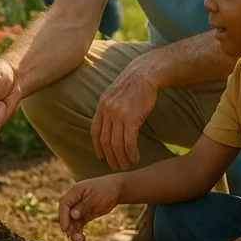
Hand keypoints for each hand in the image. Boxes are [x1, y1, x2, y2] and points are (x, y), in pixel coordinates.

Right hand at [59, 175, 123, 240]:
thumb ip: (84, 206)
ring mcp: (79, 208)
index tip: (65, 228)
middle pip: (66, 214)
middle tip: (74, 238)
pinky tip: (82, 240)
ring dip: (74, 232)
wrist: (115, 190)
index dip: (63, 216)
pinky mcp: (84, 215)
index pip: (64, 204)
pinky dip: (79, 232)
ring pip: (72, 222)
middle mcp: (74, 201)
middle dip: (69, 227)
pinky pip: (79, 225)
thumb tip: (72, 215)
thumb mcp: (95, 197)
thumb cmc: (105, 189)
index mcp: (75, 192)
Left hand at [92, 52, 159, 169]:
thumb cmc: (132, 85)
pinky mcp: (132, 118)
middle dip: (110, 156)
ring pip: (117, 143)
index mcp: (101, 105)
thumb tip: (109, 124)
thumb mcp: (114, 94)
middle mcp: (107, 111)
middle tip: (116, 166)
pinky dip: (131, 152)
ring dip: (121, 157)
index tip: (100, 156)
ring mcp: (119, 114)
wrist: (145, 74)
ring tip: (126, 165)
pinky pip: (129, 141)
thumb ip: (109, 108)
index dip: (97, 146)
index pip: (95, 130)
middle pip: (105, 140)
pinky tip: (135, 157)